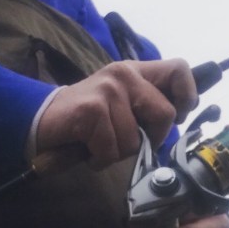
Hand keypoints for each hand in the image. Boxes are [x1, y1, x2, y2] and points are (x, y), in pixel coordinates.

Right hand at [36, 59, 196, 168]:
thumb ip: (148, 104)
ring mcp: (108, 90)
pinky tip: (87, 149)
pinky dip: (99, 158)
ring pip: (136, 139)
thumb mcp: (122, 103)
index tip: (177, 115)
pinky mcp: (92, 109)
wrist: (41, 119)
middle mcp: (124, 74)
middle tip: (126, 141)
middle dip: (150, 139)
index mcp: (136, 71)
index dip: (187, 95)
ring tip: (100, 142)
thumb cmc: (87, 118)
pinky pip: (112, 149)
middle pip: (165, 114)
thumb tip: (180, 115)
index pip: (179, 69)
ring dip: (117, 152)